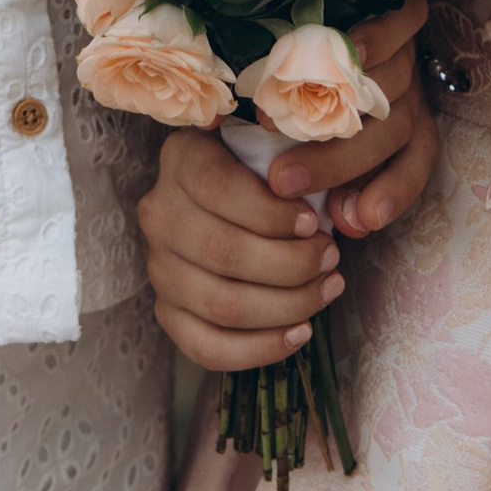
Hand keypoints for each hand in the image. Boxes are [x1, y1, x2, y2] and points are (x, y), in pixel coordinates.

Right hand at [137, 0, 439, 368]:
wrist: (242, 195)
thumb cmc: (275, 166)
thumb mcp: (284, 141)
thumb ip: (300, 151)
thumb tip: (321, 184)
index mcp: (182, 158)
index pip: (218, 189)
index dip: (271, 212)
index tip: (313, 221)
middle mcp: (158, 212)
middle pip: (223, 253)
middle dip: (290, 263)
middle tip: (332, 257)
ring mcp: (159, 267)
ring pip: (221, 305)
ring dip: (286, 305)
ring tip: (328, 288)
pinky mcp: (168, 313)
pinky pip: (207, 347)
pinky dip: (259, 348)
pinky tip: (301, 333)